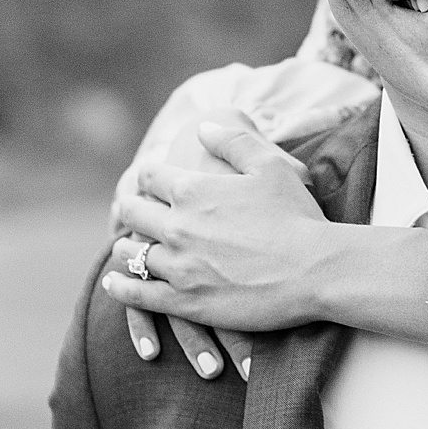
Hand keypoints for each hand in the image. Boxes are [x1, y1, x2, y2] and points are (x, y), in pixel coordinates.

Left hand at [101, 117, 329, 377]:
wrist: (315, 271)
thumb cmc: (297, 215)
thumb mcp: (271, 165)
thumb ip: (233, 140)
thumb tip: (203, 126)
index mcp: (192, 188)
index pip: (150, 176)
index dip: (149, 175)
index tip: (150, 179)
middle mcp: (177, 226)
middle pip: (133, 212)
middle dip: (130, 208)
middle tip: (130, 209)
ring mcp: (178, 266)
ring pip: (132, 253)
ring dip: (126, 247)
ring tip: (126, 247)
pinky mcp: (185, 301)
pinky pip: (139, 294)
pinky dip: (121, 287)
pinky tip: (113, 283)